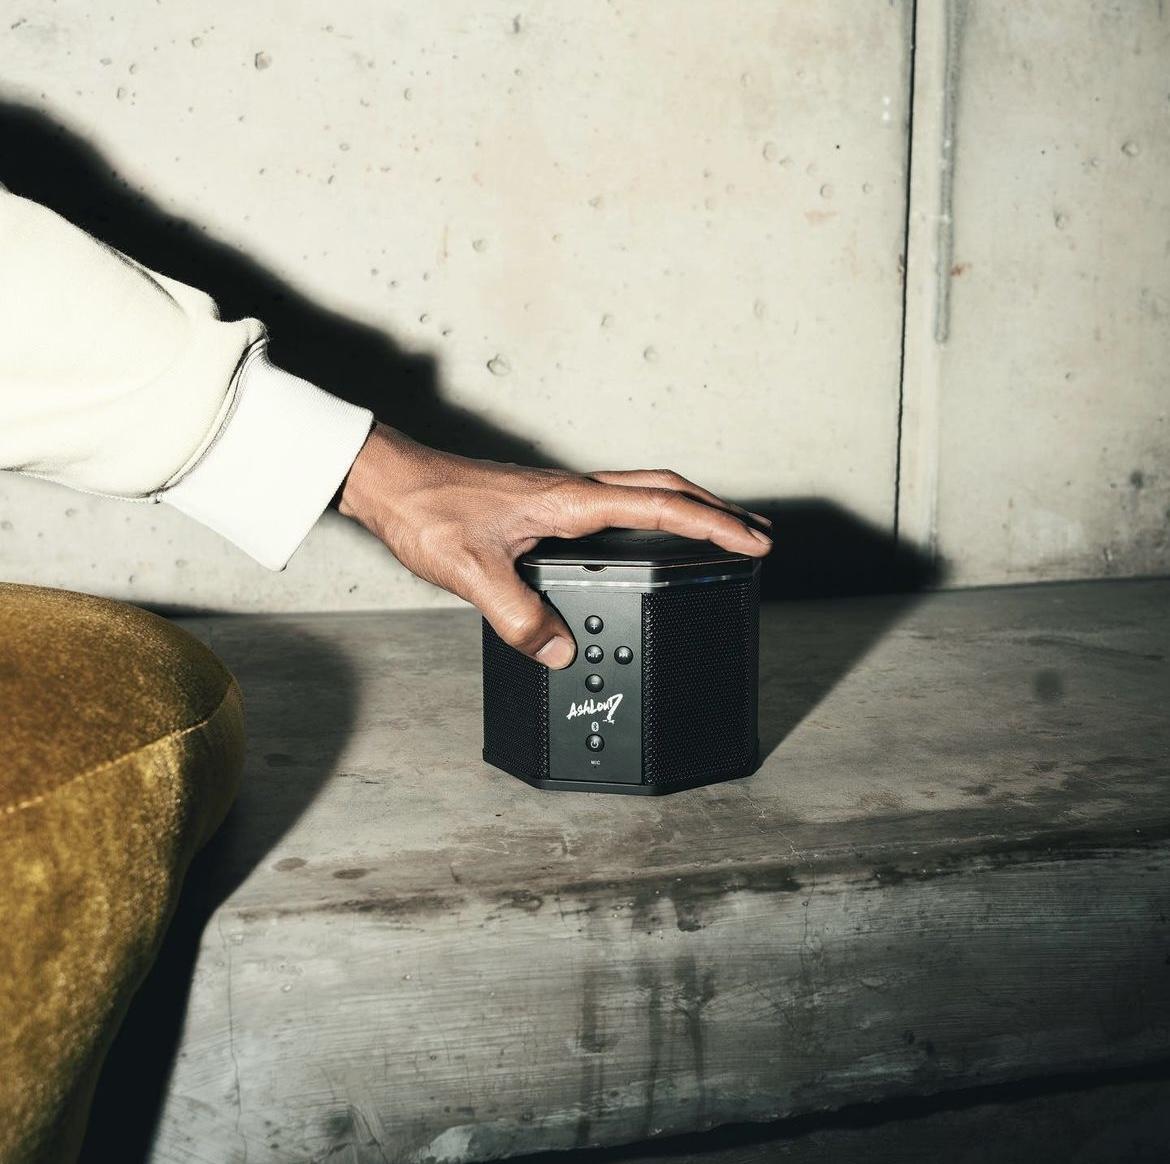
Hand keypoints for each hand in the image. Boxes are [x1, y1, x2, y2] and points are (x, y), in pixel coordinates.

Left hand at [338, 423, 771, 667]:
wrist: (390, 483)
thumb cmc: (428, 511)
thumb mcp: (472, 572)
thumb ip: (519, 616)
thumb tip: (559, 650)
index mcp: (569, 501)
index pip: (662, 507)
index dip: (714, 525)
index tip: (754, 541)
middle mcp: (572, 492)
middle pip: (666, 488)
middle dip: (717, 510)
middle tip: (757, 533)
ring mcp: (560, 497)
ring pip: (643, 492)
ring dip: (688, 508)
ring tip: (718, 531)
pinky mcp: (545, 506)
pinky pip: (616, 507)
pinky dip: (650, 516)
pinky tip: (644, 540)